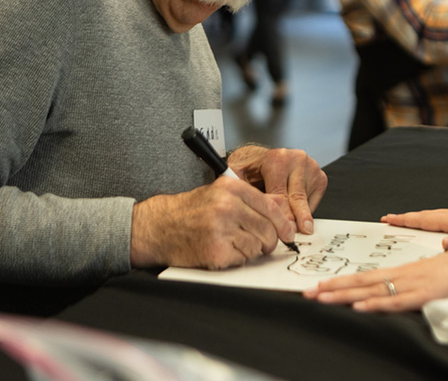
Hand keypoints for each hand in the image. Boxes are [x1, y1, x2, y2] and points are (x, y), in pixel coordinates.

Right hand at [129, 177, 294, 269]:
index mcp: (231, 188)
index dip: (283, 223)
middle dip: (268, 241)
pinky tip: (222, 250)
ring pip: (257, 246)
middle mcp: (227, 206)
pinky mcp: (216, 251)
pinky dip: (237, 259)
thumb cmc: (190, 211)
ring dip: (250, 250)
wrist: (159, 226)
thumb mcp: (221, 194)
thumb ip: (252, 199)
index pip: (270, 206)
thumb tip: (283, 206)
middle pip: (268, 229)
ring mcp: (221, 229)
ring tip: (232, 243)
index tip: (288, 233)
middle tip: (260, 244)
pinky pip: (242, 259)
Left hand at [227, 145, 326, 234]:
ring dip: (298, 216)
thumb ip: (237, 186)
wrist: (264, 157)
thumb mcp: (238, 172)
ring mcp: (310, 167)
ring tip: (289, 226)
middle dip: (293, 220)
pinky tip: (293, 209)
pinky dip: (305, 210)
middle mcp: (296, 160)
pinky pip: (314, 201)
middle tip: (291, 234)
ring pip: (306, 202)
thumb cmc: (252, 167)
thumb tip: (234, 201)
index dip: (280, 215)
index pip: (281, 193)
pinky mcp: (320, 176)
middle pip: (297, 199)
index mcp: (277, 159)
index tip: (282, 230)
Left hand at [303, 241, 447, 311]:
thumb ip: (413, 284)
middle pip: (362, 282)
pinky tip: (360, 307)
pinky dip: (377, 304)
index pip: (365, 277)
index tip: (320, 287)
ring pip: (372, 290)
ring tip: (322, 298)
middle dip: (333, 289)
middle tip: (308, 293)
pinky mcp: (426, 294)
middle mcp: (403, 275)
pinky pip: (397, 301)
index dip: (341, 282)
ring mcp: (413, 284)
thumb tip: (396, 290)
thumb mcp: (431, 276)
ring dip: (345, 295)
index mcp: (403, 272)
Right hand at [382, 197, 447, 248]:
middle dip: (407, 218)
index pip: (427, 219)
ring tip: (406, 222)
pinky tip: (436, 229)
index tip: (389, 219)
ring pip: (436, 218)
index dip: (406, 220)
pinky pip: (446, 221)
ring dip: (419, 220)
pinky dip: (433, 223)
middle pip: (427, 217)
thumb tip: (443, 246)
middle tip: (389, 219)